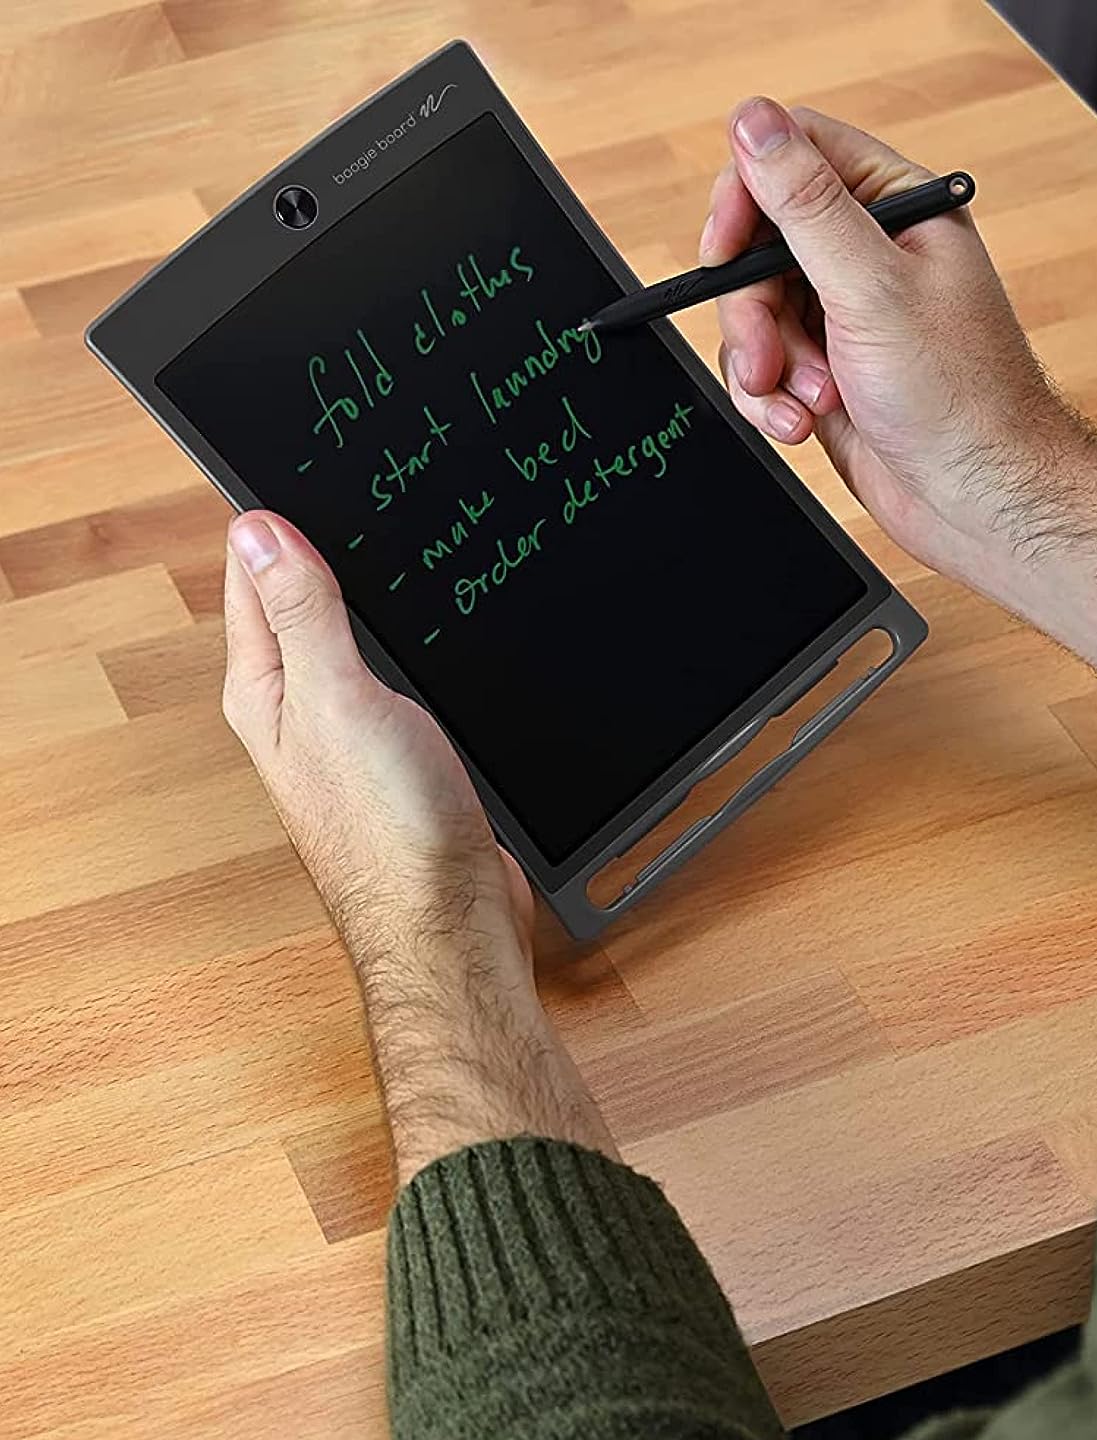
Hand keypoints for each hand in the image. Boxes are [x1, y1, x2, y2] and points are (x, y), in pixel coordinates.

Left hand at [222, 511, 615, 1182]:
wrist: (453, 920)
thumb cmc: (392, 834)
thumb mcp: (339, 704)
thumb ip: (302, 616)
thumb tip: (259, 531)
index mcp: (266, 692)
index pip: (249, 579)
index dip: (271, 522)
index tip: (302, 467)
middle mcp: (299, 712)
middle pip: (298, 605)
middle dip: (321, 550)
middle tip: (359, 493)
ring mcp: (350, 733)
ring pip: (351, 639)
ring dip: (367, 596)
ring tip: (395, 544)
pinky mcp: (401, 753)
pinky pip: (394, 675)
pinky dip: (407, 642)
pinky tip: (435, 629)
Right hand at [702, 99, 1096, 771]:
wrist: (979, 502)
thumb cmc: (959, 400)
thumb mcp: (872, 288)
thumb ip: (806, 203)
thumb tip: (755, 122)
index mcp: (899, 210)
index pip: (798, 158)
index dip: (748, 197)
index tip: (726, 250)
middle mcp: (872, 258)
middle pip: (761, 244)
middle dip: (752, 308)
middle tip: (765, 353)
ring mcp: (847, 319)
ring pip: (755, 313)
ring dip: (765, 364)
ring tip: (806, 400)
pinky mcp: (828, 374)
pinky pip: (764, 369)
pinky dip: (771, 400)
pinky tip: (803, 423)